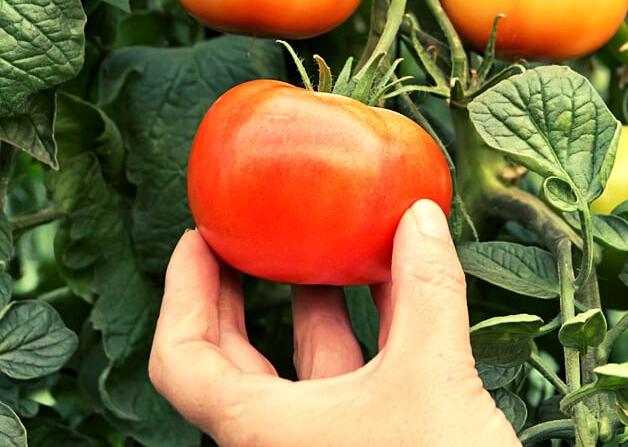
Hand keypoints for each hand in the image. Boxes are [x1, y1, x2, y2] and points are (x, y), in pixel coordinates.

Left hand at [149, 200, 519, 446]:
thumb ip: (428, 290)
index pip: (184, 359)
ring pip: (301, 365)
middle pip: (231, 360)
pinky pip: (352, 375)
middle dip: (237, 291)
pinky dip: (368, 326)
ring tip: (325, 242)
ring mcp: (326, 440)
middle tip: (245, 235)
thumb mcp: (435, 376)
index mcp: (266, 431)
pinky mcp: (371, 440)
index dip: (181, 292)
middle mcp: (284, 439)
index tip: (201, 238)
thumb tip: (421, 214)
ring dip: (314, 301)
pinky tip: (396, 283)